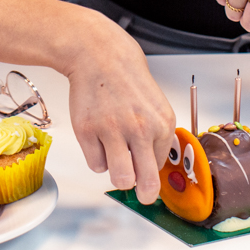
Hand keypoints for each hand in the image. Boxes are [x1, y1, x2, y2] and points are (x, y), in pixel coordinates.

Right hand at [66, 17, 175, 204]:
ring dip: (119, 176)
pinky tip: (99, 139)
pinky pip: (96, 165)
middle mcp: (139, 129)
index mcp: (162, 124)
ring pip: (120, 179)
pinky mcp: (87, 131)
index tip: (145, 167)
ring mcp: (112, 130)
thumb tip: (153, 170)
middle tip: (141, 194)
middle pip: (145, 183)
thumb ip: (157, 136)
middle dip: (144, 194)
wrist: (99, 55)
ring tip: (117, 160)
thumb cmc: (127, 80)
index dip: (151, 167)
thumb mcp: (155, 105)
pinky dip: (98, 158)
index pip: (160, 166)